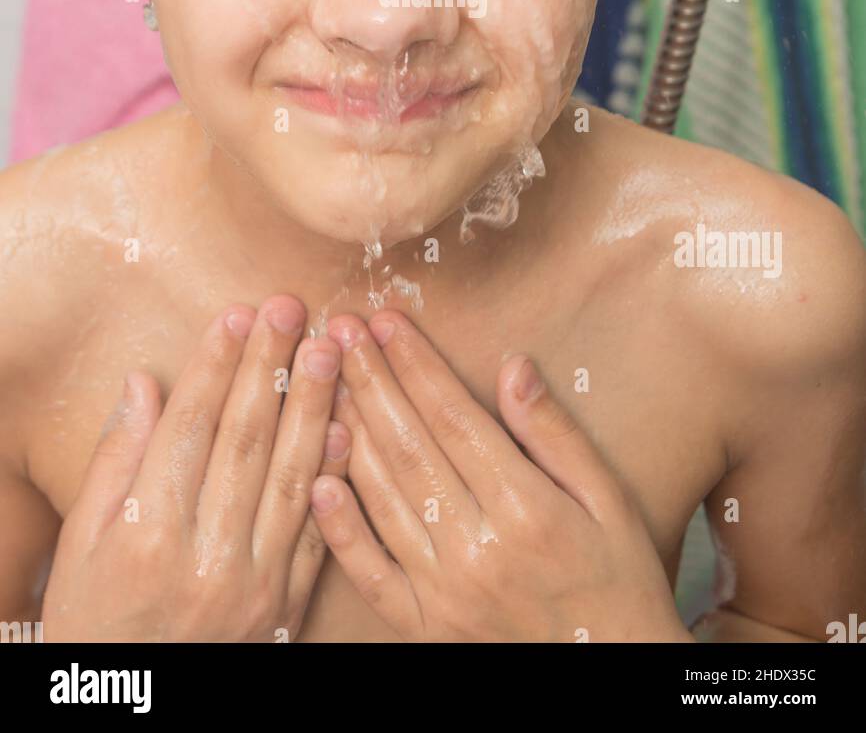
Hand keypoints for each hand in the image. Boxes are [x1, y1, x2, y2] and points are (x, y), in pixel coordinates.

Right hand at [41, 297, 348, 641]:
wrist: (133, 710)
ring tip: (329, 348)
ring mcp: (252, 584)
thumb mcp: (82, 545)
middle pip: (245, 442)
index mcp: (147, 536)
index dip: (215, 366)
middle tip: (290, 308)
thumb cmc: (96, 621)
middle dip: (270, 367)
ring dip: (313, 406)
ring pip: (290, 478)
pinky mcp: (285, 605)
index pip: (190, 430)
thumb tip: (143, 383)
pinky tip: (347, 427)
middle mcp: (204, 557)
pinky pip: (316, 532)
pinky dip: (334, 477)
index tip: (236, 314)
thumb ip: (116, 462)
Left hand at [311, 311, 692, 642]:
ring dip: (350, 431)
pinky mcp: (425, 627)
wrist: (612, 672)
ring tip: (326, 380)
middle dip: (372, 379)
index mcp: (526, 507)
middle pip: (409, 446)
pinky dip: (341, 528)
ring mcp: (445, 592)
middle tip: (342, 329)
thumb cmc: (618, 577)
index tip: (387, 320)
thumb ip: (554, 433)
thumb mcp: (609, 498)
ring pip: (384, 497)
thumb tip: (512, 366)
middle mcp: (478, 548)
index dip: (416, 363)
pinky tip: (320, 481)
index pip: (454, 416)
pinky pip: (371, 573)